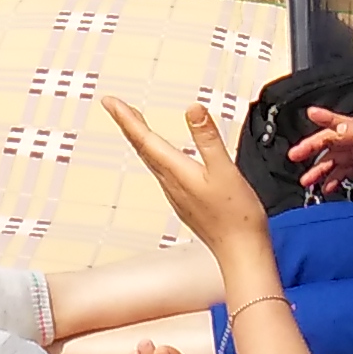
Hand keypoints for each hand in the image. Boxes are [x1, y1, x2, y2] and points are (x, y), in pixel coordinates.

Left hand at [102, 96, 271, 261]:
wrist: (241, 251)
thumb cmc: (237, 216)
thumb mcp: (225, 170)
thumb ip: (208, 138)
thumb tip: (193, 110)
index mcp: (178, 172)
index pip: (145, 139)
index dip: (126, 118)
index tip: (111, 102)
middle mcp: (171, 184)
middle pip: (143, 148)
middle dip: (129, 124)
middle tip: (116, 106)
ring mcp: (177, 194)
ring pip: (151, 160)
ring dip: (141, 139)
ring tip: (135, 123)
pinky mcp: (185, 202)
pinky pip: (162, 172)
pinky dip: (155, 155)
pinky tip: (161, 156)